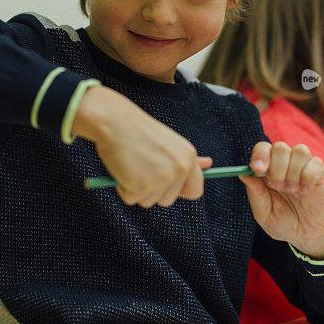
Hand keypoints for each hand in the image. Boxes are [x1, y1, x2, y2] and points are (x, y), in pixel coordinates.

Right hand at [72, 85, 211, 206]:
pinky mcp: (141, 186)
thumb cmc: (138, 132)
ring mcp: (162, 178)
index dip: (179, 191)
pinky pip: (131, 199)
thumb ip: (187, 158)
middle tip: (141, 166)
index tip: (165, 184)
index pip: (195, 190)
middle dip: (152, 190)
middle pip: (168, 200)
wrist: (115, 122)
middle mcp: (179, 168)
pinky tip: (122, 168)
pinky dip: (122, 189)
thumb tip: (209, 164)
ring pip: (149, 201)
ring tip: (131, 164)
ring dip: (136, 189)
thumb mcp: (169, 143)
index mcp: (188, 157)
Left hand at [240, 142, 323, 258]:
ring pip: (300, 151)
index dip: (260, 155)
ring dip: (293, 172)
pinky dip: (308, 178)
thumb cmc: (282, 222)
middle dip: (277, 167)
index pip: (262, 148)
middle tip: (277, 186)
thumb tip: (243, 174)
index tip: (259, 170)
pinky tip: (306, 190)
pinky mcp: (318, 172)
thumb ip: (255, 193)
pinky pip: (315, 164)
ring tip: (292, 190)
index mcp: (267, 170)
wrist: (306, 234)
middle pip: (280, 147)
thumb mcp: (264, 213)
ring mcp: (302, 166)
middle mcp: (284, 164)